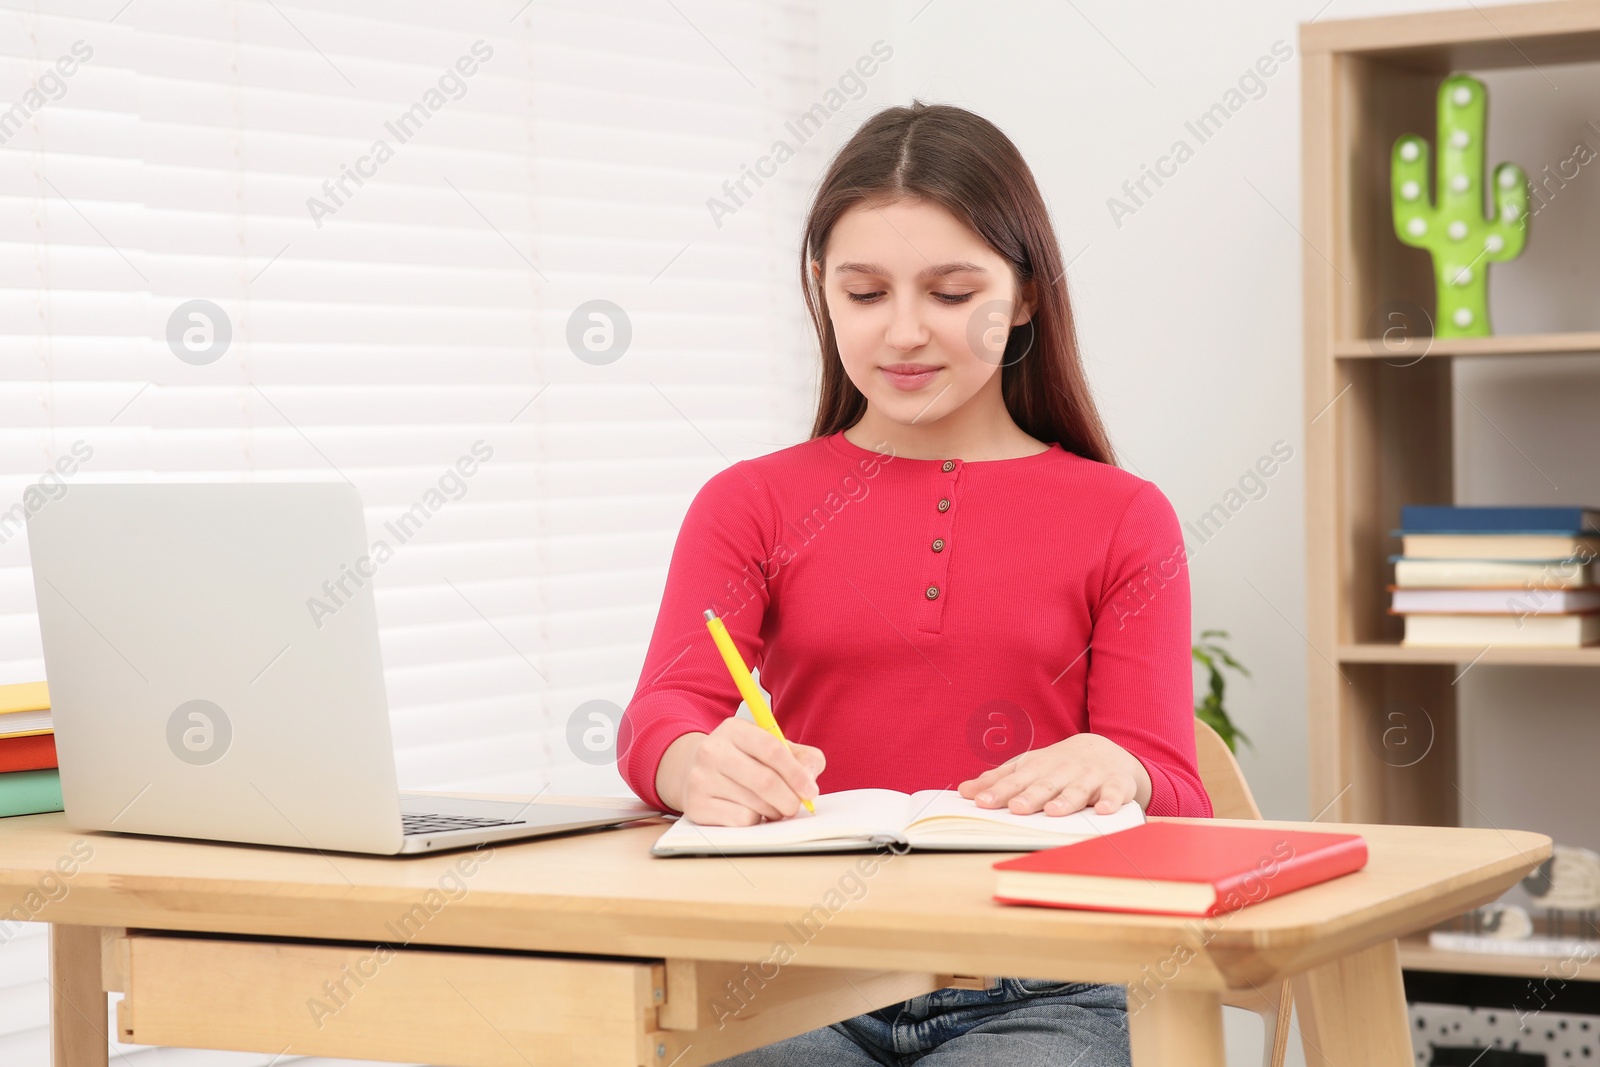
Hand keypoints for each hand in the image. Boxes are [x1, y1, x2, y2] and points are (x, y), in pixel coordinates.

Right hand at [655, 718, 824, 826]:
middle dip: (789, 799)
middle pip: (764, 781)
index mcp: (734, 729)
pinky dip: (755, 820)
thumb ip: (802, 758)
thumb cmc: (744, 760)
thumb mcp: (771, 747)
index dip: (796, 773)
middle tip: (796, 806)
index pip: (772, 749)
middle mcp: (712, 750)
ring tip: (772, 806)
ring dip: (774, 811)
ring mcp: (701, 778)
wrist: (694, 771)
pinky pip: (740, 820)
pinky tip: (751, 810)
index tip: (810, 791)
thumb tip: (810, 781)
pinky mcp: (697, 805)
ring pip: (754, 804)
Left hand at [957, 733, 1150, 815]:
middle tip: (1016, 808)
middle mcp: (1063, 770)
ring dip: (1066, 800)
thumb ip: (998, 780)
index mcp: (1039, 767)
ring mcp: (1090, 776)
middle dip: (1030, 796)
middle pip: (1045, 785)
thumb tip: (964, 791)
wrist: (1106, 750)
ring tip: (1053, 811)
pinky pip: (1115, 792)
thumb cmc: (1058, 765)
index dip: (999, 791)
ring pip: (1077, 789)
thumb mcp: (1028, 767)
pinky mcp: (1116, 784)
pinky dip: (1110, 800)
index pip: (1016, 781)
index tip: (982, 802)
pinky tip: (1103, 810)